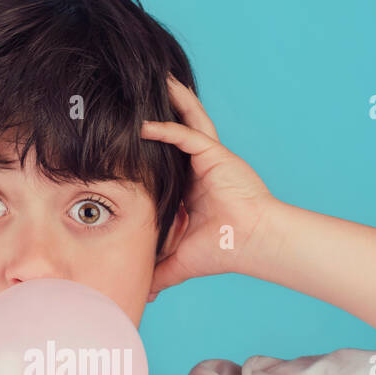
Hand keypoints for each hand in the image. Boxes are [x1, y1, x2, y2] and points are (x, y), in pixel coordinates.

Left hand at [139, 74, 277, 300]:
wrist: (252, 244)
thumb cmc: (225, 251)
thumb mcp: (179, 261)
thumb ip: (158, 272)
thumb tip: (140, 293)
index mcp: (192, 187)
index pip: (166, 159)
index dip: (148, 146)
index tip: (123, 139)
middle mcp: (200, 168)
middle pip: (176, 131)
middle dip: (161, 112)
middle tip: (136, 96)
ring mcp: (209, 159)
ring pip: (186, 121)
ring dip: (170, 102)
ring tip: (153, 81)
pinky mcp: (215, 155)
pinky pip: (187, 134)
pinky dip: (166, 128)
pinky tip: (145, 123)